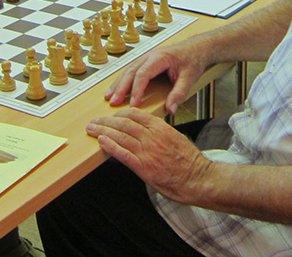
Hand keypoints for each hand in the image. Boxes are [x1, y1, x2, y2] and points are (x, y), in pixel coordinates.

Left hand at [88, 108, 211, 202]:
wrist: (198, 178)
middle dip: (106, 121)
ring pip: (120, 136)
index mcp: (161, 128)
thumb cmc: (190, 162)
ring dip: (103, 131)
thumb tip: (149, 131)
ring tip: (92, 129)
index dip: (120, 113)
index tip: (112, 114)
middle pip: (124, 124)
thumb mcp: (176, 138)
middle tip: (95, 121)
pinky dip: (110, 146)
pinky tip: (101, 142)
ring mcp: (147, 151)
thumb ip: (161, 133)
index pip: (135, 114)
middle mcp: (152, 137)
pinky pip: (122, 154)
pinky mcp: (143, 167)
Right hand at [105, 38, 207, 114]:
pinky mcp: (146, 62)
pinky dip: (122, 80)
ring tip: (109, 97)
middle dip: (121, 88)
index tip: (133, 104)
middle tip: (113, 102)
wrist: (197, 48)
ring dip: (118, 84)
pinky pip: (131, 71)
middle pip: (130, 72)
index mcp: (159, 58)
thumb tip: (170, 109)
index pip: (143, 74)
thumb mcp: (189, 78)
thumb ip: (179, 94)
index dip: (136, 90)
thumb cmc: (193, 59)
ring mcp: (147, 58)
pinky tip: (116, 89)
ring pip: (128, 70)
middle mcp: (150, 56)